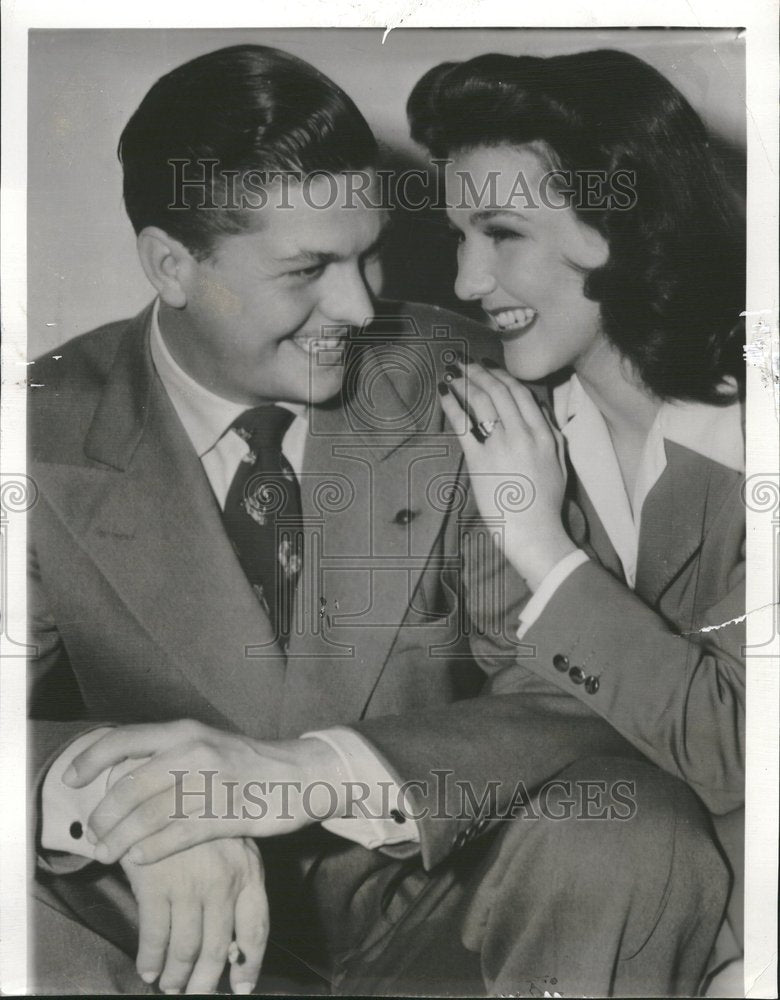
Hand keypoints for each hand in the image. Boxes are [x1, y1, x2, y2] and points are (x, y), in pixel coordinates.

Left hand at [64, 720, 341, 863]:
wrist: (299, 773)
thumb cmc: (244, 763)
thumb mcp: (204, 743)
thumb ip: (165, 754)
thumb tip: (116, 771)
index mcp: (185, 731)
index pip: (124, 739)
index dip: (91, 760)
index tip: (72, 779)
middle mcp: (194, 751)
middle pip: (130, 785)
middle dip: (103, 816)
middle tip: (93, 835)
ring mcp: (212, 782)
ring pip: (150, 815)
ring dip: (121, 839)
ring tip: (107, 854)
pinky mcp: (228, 813)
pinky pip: (178, 835)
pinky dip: (152, 850)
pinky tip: (139, 860)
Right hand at [121, 836, 266, 993]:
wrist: (159, 789)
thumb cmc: (198, 822)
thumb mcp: (231, 845)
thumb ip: (237, 887)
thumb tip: (235, 946)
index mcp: (248, 870)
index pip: (256, 929)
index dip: (250, 965)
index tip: (242, 987)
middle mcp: (223, 881)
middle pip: (219, 950)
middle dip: (206, 982)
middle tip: (196, 994)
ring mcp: (190, 884)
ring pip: (186, 950)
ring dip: (176, 976)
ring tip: (170, 986)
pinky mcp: (156, 884)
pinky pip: (155, 938)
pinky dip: (151, 961)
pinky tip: (148, 969)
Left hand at [440, 360, 575, 589]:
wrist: (534, 531)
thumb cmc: (545, 503)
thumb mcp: (558, 464)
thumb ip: (551, 435)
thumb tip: (540, 412)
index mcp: (544, 434)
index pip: (521, 394)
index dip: (502, 376)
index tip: (489, 367)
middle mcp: (523, 434)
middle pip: (500, 392)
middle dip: (480, 372)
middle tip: (465, 363)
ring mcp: (501, 446)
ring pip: (482, 402)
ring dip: (465, 383)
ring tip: (452, 373)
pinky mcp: (480, 461)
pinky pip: (463, 426)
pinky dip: (452, 406)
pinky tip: (443, 394)